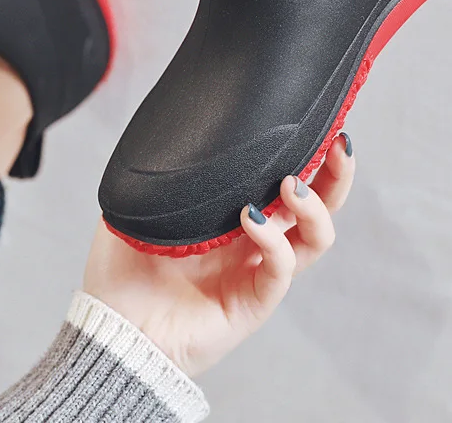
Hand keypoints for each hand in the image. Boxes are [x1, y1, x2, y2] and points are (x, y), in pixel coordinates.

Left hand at [83, 134, 355, 376]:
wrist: (113, 328)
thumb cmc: (122, 269)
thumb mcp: (140, 204)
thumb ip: (163, 172)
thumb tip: (177, 130)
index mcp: (233, 213)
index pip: (282, 180)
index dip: (308, 154)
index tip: (318, 123)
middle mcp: (254, 239)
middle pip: (316, 206)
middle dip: (336, 175)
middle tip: (338, 145)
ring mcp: (257, 269)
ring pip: (313, 238)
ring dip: (313, 208)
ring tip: (291, 186)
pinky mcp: (253, 301)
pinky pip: (280, 268)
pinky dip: (274, 241)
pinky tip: (251, 220)